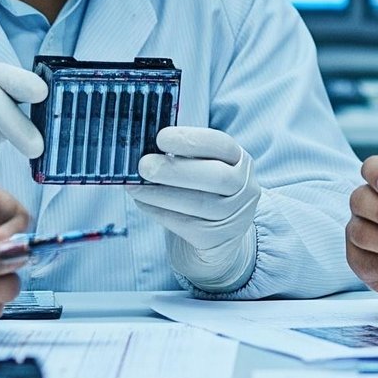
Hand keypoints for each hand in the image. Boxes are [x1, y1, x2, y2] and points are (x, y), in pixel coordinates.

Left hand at [133, 127, 261, 292]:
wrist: (220, 238)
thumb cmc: (203, 190)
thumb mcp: (204, 166)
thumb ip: (183, 153)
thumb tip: (143, 144)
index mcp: (240, 160)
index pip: (221, 144)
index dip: (191, 139)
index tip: (160, 138)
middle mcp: (244, 188)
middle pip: (215, 177)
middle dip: (176, 170)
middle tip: (144, 165)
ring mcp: (234, 216)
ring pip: (198, 203)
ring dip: (160, 193)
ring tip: (134, 185)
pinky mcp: (217, 240)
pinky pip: (185, 225)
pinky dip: (159, 211)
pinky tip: (142, 201)